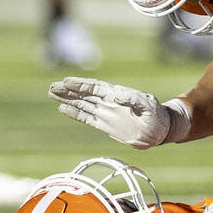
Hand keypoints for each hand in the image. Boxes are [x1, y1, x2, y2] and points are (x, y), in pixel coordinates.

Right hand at [48, 77, 189, 148]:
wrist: (160, 130)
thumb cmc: (156, 114)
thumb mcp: (148, 104)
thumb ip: (132, 99)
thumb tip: (115, 95)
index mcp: (117, 94)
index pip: (94, 88)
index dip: (80, 85)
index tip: (65, 82)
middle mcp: (108, 102)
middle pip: (84, 95)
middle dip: (68, 90)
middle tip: (52, 86)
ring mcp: (106, 114)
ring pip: (82, 105)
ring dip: (68, 100)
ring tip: (52, 93)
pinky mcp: (106, 126)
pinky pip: (87, 118)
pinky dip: (75, 114)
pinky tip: (63, 109)